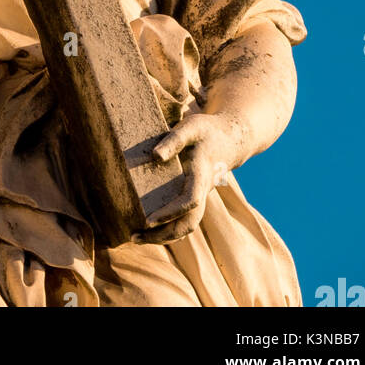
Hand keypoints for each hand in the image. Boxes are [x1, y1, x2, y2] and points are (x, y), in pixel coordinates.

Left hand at [132, 111, 243, 244]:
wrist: (229, 139)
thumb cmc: (207, 131)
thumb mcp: (191, 127)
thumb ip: (174, 140)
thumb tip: (155, 156)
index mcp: (201, 174)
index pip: (189, 201)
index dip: (171, 213)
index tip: (149, 220)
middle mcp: (202, 191)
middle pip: (188, 224)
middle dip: (163, 235)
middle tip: (134, 237)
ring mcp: (200, 196)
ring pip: (187, 226)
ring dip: (164, 236)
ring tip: (136, 237)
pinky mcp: (195, 197)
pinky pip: (184, 219)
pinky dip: (168, 228)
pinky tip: (149, 229)